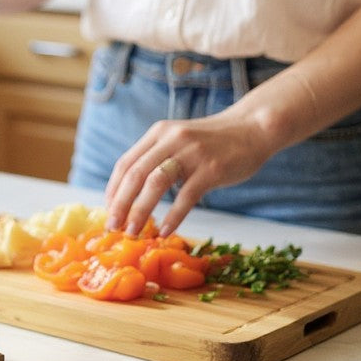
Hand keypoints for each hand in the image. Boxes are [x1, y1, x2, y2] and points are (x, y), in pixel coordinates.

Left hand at [104, 112, 274, 236]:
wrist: (253, 129)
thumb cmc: (212, 142)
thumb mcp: (178, 140)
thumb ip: (156, 158)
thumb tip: (130, 192)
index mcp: (157, 133)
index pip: (126, 163)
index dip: (113, 189)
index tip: (107, 211)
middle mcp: (170, 140)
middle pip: (135, 174)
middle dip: (120, 204)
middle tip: (112, 227)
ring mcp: (191, 153)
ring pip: (155, 183)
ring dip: (140, 211)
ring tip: (132, 231)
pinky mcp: (212, 169)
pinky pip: (187, 196)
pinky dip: (173, 215)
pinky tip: (166, 230)